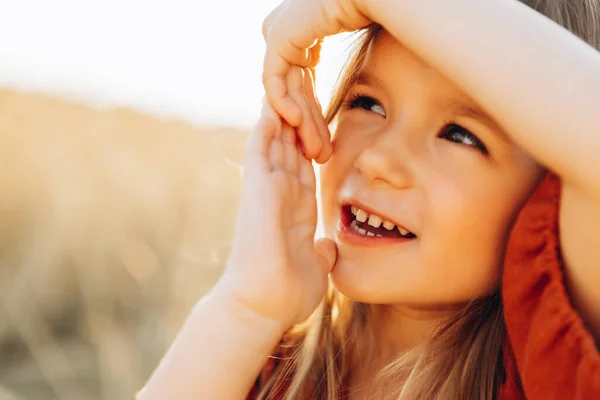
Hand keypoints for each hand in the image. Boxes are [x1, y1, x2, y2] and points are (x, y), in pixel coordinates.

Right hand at [216, 99, 336, 331]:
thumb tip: (328, 246)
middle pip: (291, 147)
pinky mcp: (257, 189)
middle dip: (298, 120)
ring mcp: (267, 190)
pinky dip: (265, 127)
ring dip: (281, 115)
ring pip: (275, 142)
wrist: (264, 307)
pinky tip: (271, 104)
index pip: (305, 166)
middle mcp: (281, 194)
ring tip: (287, 84)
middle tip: (303, 88)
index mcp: (296, 209)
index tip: (319, 122)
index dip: (312, 143)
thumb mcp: (314, 266)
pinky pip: (261, 149)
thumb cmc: (286, 293)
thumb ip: (320, 252)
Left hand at [262, 0, 371, 159]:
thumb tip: (358, 92)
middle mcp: (288, 34)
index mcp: (303, 34)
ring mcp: (281, 34)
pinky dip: (285, 103)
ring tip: (317, 150)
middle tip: (320, 154)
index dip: (315, 116)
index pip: (304, 84)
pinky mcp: (278, 37)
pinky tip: (298, 123)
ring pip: (287, 90)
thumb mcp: (355, 50)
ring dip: (302, 123)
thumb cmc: (377, 14)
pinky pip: (275, 79)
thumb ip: (340, 70)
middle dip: (309, 126)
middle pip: (296, 91)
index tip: (327, 141)